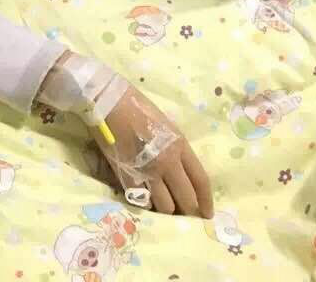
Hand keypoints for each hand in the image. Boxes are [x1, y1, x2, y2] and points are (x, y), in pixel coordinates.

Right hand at [98, 85, 212, 218]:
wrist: (108, 100)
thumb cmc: (137, 106)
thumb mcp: (166, 125)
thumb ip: (176, 149)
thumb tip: (181, 172)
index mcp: (180, 145)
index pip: (201, 181)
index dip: (206, 201)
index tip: (207, 214)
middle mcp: (168, 161)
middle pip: (186, 199)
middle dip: (188, 211)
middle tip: (184, 214)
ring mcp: (148, 170)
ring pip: (165, 206)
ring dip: (165, 209)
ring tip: (162, 207)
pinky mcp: (128, 175)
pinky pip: (142, 201)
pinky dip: (145, 203)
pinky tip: (144, 199)